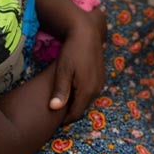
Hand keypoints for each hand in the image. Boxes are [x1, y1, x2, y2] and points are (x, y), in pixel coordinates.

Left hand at [48, 6, 106, 122]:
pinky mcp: (101, 76)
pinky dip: (81, 94)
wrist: (87, 32)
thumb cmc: (72, 51)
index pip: (75, 114)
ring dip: (76, 102)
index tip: (52, 121)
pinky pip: (90, 91)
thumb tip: (54, 108)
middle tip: (55, 110)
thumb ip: (60, 90)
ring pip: (87, 100)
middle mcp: (97, 89)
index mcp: (87, 90)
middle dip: (70, 112)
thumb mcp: (63, 70)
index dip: (64, 120)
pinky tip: (71, 87)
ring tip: (62, 99)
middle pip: (82, 108)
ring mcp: (100, 82)